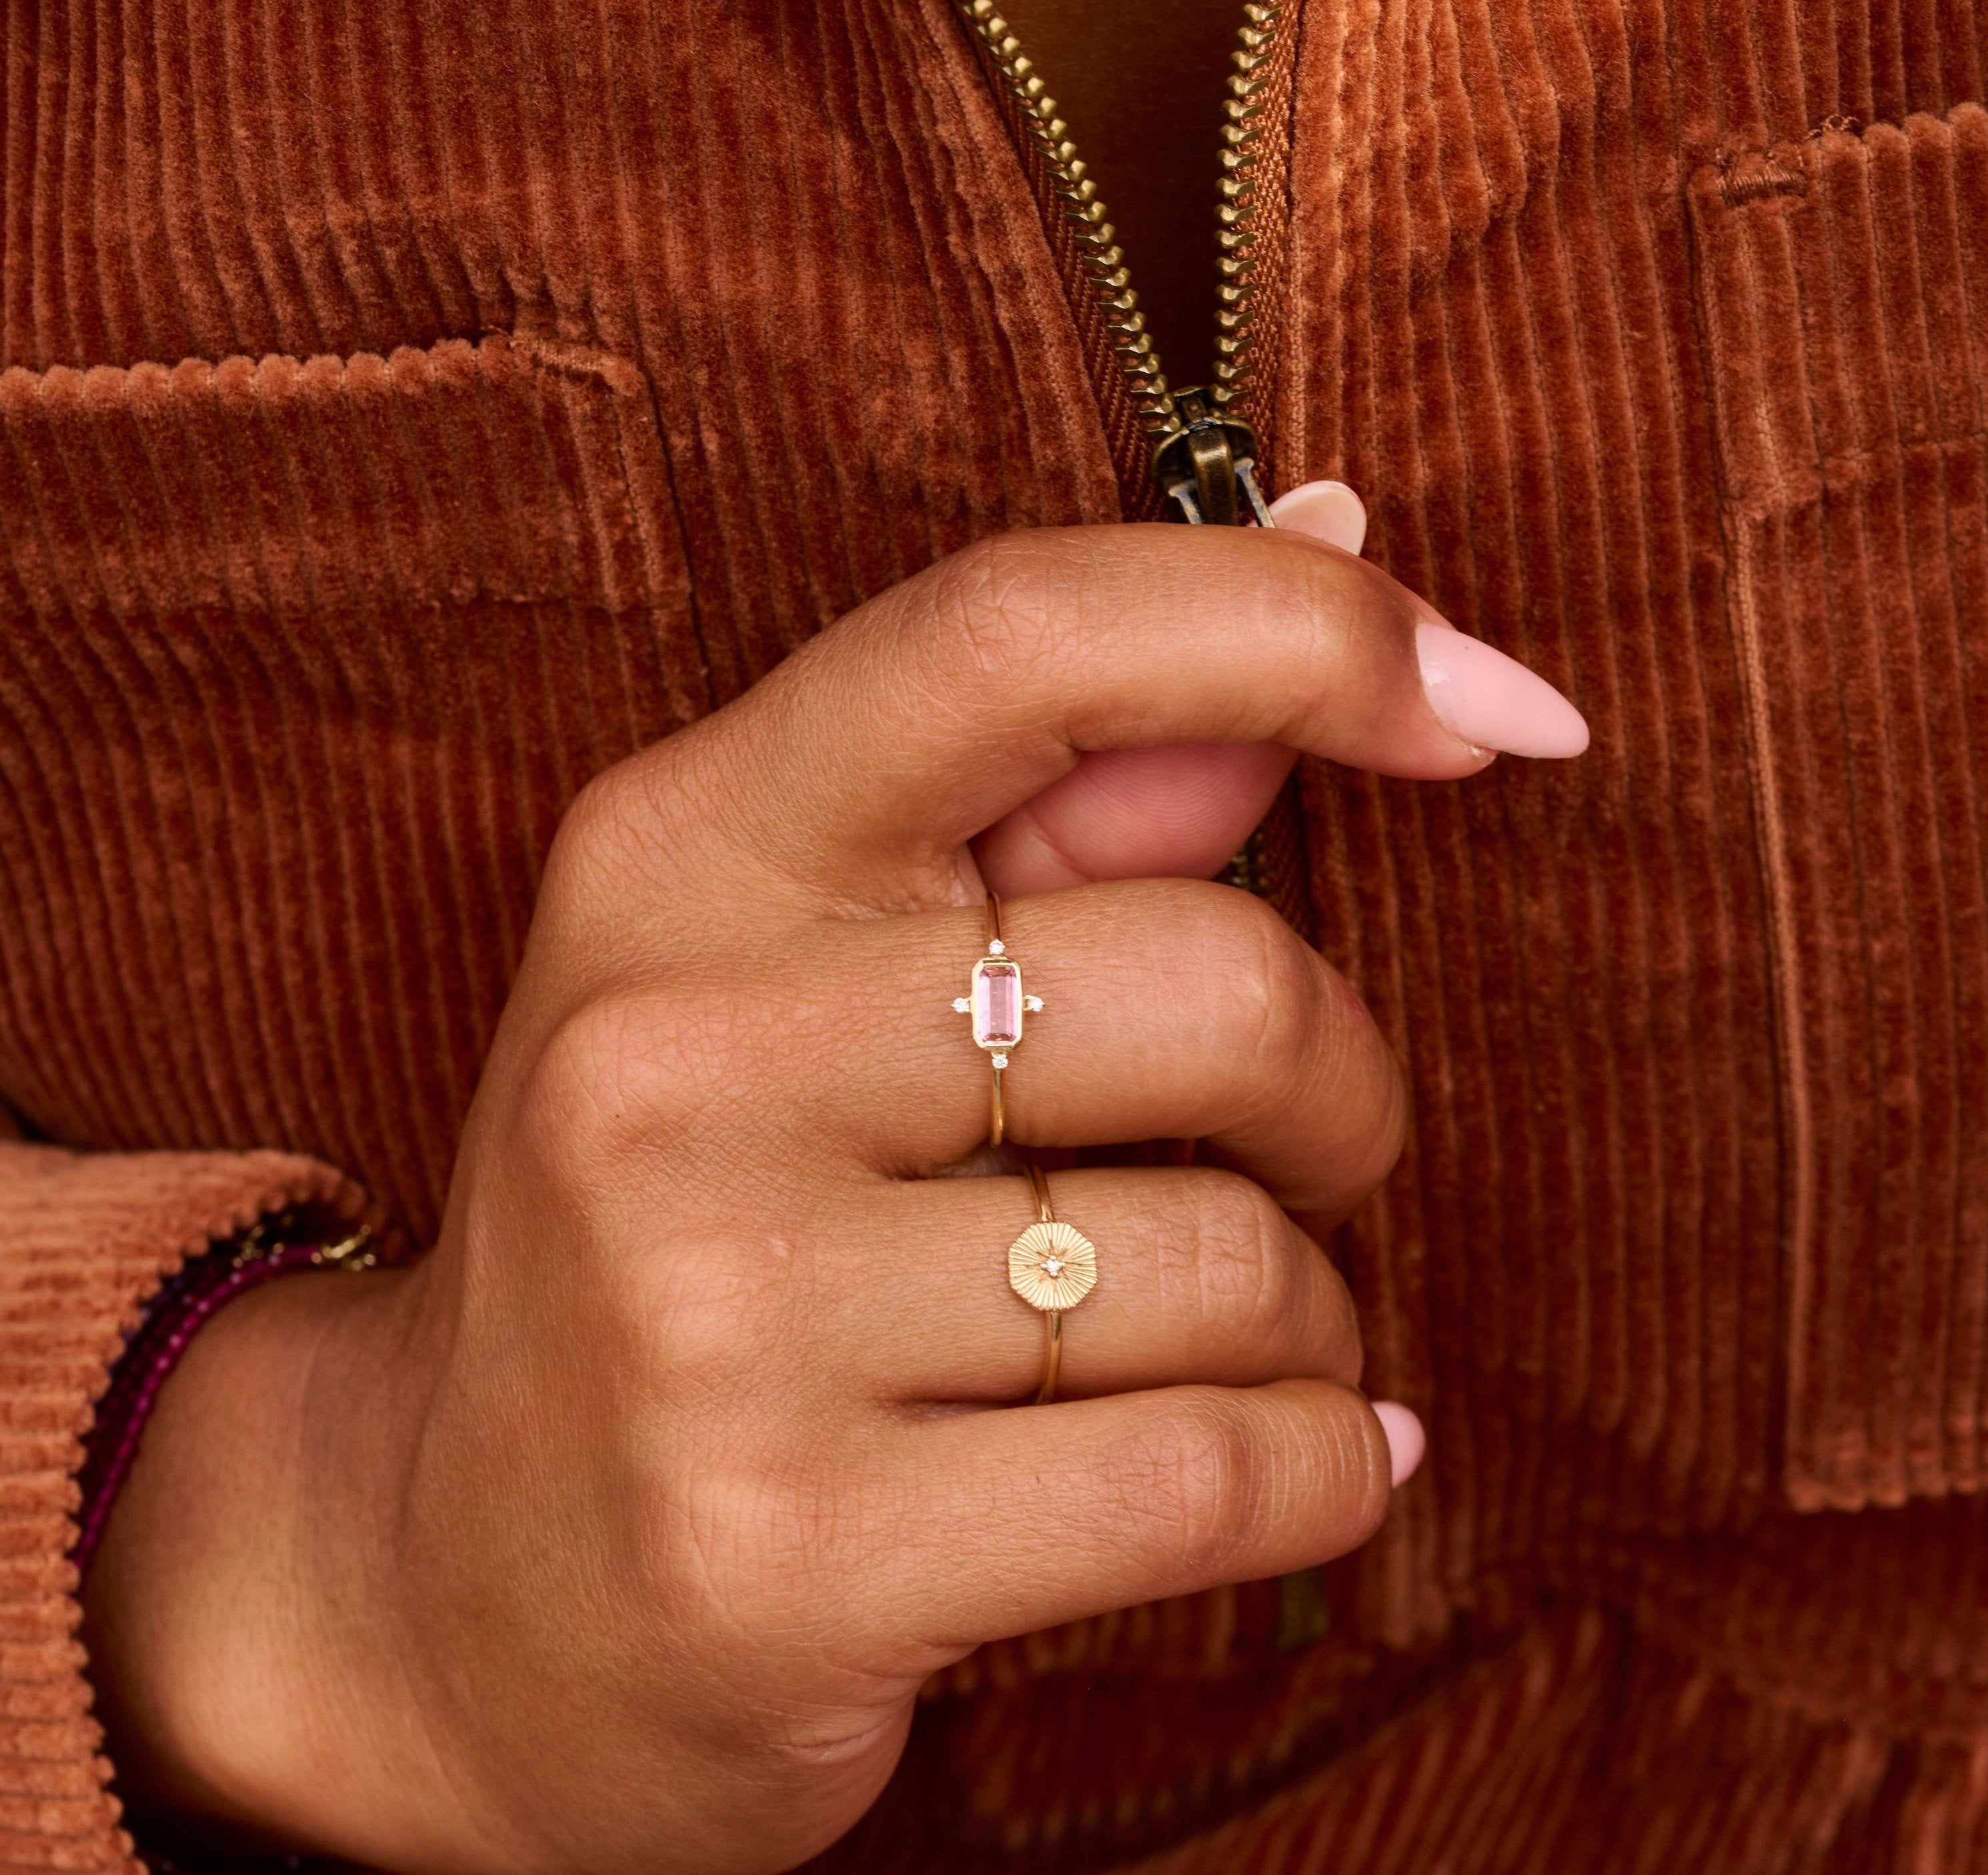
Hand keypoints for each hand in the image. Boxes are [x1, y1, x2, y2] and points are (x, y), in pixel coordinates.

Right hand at [82, 514, 1584, 1873]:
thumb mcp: (797, 978)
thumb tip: (1336, 538)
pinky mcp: (787, 1557)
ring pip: (1240, 1267)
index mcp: (681, 856)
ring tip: (1211, 1349)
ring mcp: (709, 1316)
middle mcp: (669, 1056)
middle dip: (1340, 1092)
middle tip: (1296, 1163)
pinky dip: (1326, 1468)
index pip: (1017, 639)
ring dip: (1307, 1316)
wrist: (448, 1592)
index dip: (1298, 628)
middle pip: (1219, 991)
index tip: (1499, 713)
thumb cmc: (684, 1235)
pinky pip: (1226, 1476)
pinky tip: (1296, 1465)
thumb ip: (1068, 789)